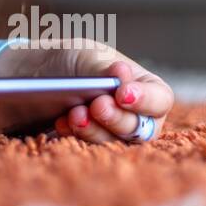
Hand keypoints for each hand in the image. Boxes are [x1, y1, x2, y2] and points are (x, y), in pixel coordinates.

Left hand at [44, 38, 173, 143]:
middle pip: (139, 128)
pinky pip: (88, 147)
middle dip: (116, 117)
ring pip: (113, 142)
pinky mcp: (91, 144)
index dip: (145, 99)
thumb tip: (121, 74)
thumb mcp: (90, 57)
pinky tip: (62, 123)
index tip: (122, 94)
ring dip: (94, 129)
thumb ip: (106, 69)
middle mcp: (138, 116)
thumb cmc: (77, 62)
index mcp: (147, 88)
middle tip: (97, 105)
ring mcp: (114, 134)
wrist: (44, 77)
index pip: (160, 99)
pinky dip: (75, 134)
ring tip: (75, 114)